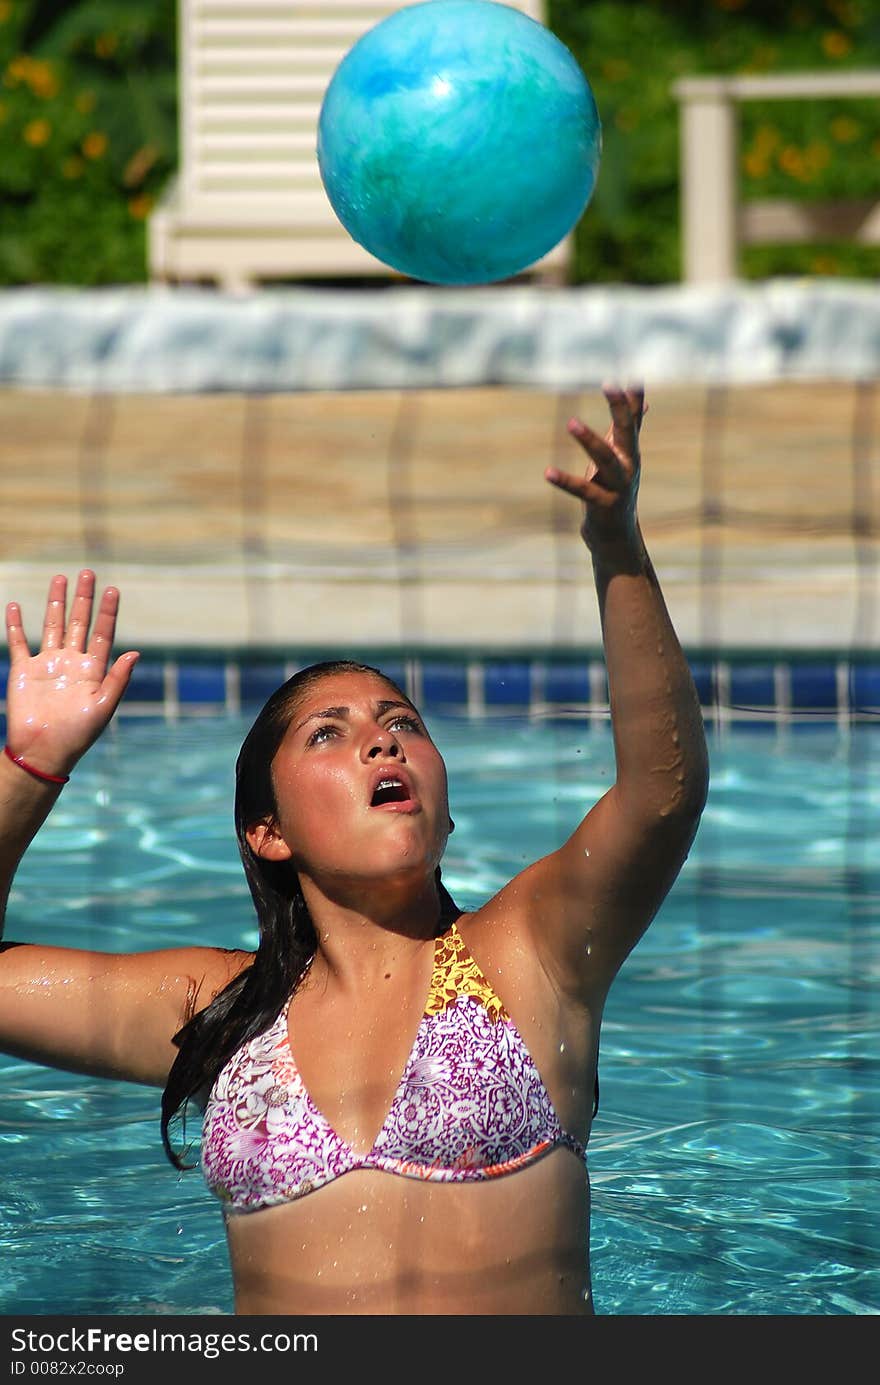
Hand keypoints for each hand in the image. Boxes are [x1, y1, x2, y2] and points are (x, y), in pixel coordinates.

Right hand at [5, 570, 138, 777]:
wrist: (43, 751)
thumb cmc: (77, 734)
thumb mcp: (103, 707)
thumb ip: (118, 679)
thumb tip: (135, 652)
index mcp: (93, 670)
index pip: (103, 633)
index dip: (108, 612)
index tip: (113, 590)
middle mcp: (72, 662)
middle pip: (79, 622)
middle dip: (83, 598)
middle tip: (87, 573)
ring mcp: (47, 664)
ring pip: (52, 625)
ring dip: (55, 602)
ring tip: (60, 578)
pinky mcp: (23, 670)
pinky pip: (19, 642)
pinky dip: (16, 624)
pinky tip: (15, 605)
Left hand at [544, 384, 644, 549]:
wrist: (617, 537)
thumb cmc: (615, 489)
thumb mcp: (622, 456)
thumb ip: (630, 429)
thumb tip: (645, 401)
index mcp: (630, 452)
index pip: (633, 419)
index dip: (633, 398)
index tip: (633, 375)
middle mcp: (630, 466)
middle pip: (626, 432)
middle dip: (620, 408)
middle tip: (610, 384)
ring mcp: (619, 486)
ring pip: (605, 459)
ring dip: (589, 440)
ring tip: (571, 422)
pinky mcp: (603, 505)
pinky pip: (582, 491)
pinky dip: (565, 482)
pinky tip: (547, 472)